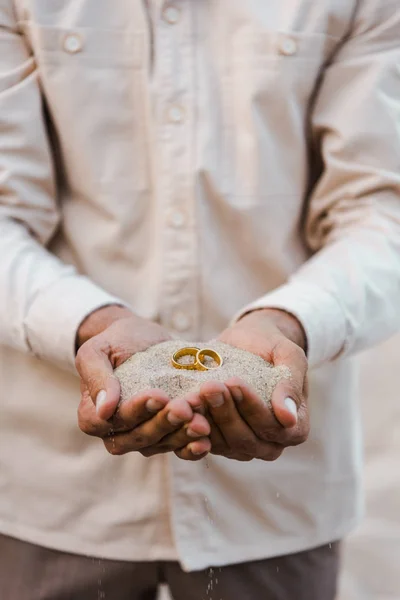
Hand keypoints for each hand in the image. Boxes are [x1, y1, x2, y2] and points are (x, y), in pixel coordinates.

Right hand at [76, 305, 210, 459]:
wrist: (140, 338)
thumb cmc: (114, 342)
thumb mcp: (97, 351)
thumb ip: (97, 377)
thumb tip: (104, 409)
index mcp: (93, 416)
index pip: (114, 421)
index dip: (137, 411)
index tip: (158, 396)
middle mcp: (116, 433)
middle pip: (140, 437)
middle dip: (164, 423)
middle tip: (185, 408)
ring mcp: (143, 436)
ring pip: (162, 444)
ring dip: (182, 435)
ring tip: (201, 422)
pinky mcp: (166, 434)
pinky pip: (178, 448)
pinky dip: (192, 448)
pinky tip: (206, 441)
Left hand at [175, 309, 308, 461]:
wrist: (248, 342)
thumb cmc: (272, 346)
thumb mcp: (288, 355)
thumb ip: (291, 383)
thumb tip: (288, 418)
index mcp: (296, 428)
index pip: (274, 428)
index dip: (253, 408)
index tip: (234, 382)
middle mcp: (270, 444)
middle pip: (246, 439)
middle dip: (226, 412)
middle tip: (209, 386)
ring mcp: (242, 446)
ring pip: (222, 443)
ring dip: (206, 419)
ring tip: (194, 393)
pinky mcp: (217, 442)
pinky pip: (202, 441)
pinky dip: (191, 425)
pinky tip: (182, 404)